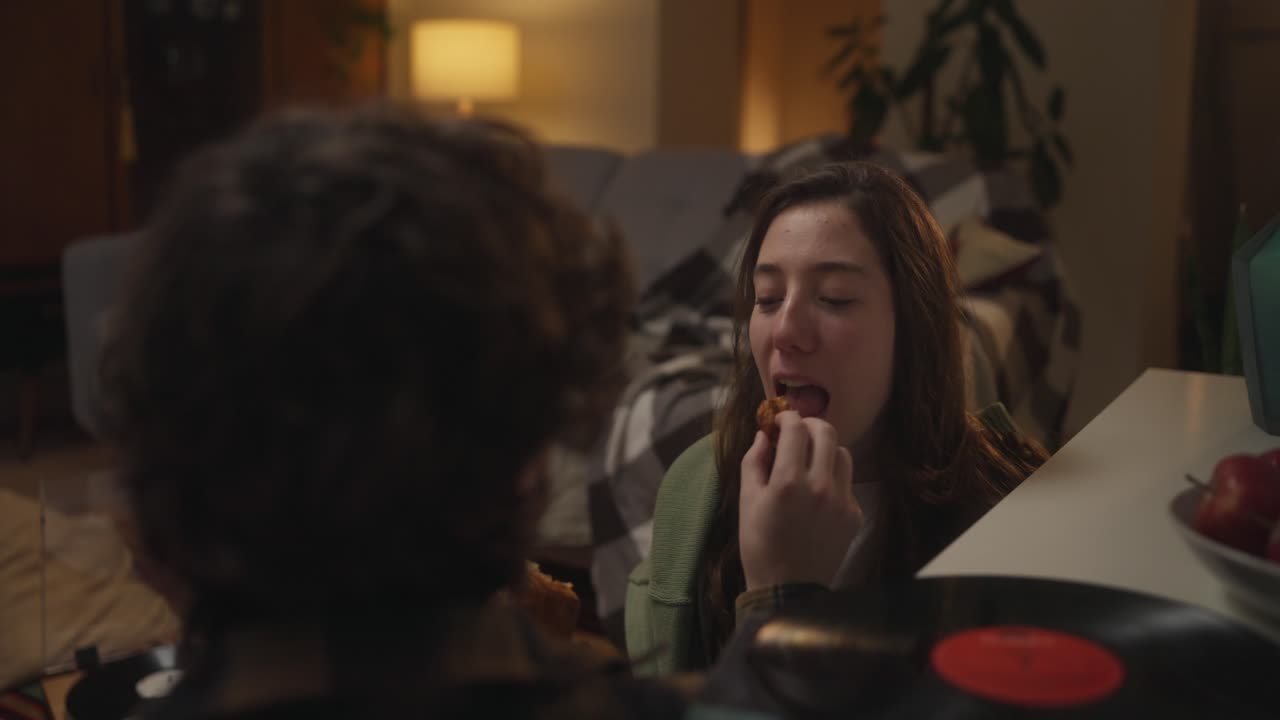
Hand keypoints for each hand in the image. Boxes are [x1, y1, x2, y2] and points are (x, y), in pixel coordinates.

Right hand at [739, 411, 861, 589]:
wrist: (788, 589)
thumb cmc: (759, 544)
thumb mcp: (747, 501)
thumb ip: (754, 462)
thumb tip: (764, 435)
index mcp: (788, 481)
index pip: (797, 428)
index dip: (787, 417)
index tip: (780, 420)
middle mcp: (820, 486)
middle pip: (827, 432)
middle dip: (810, 425)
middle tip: (797, 432)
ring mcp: (842, 501)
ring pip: (842, 454)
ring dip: (824, 449)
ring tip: (809, 461)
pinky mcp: (854, 515)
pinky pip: (847, 482)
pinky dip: (832, 478)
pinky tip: (817, 494)